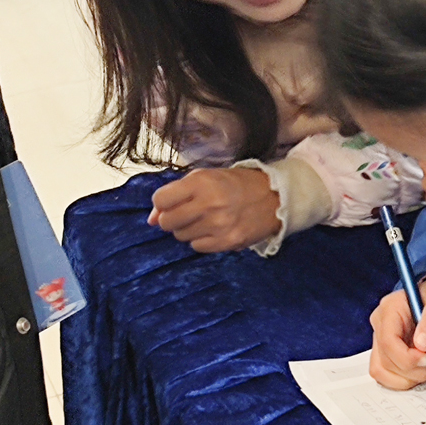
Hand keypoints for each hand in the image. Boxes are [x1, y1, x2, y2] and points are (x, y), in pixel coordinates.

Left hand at [148, 167, 282, 253]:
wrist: (275, 197)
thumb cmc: (236, 184)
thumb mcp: (206, 177)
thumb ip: (176, 193)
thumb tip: (150, 220)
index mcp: (202, 182)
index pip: (160, 200)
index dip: (162, 203)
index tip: (172, 202)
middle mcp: (209, 204)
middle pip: (167, 222)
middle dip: (172, 218)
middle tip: (188, 212)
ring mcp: (219, 225)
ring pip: (181, 236)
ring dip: (188, 229)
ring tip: (206, 219)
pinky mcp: (227, 242)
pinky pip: (197, 246)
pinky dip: (201, 239)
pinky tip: (215, 229)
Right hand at [367, 270, 425, 389]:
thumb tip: (422, 344)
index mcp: (389, 309)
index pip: (388, 341)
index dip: (406, 357)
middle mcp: (380, 325)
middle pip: (384, 359)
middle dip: (410, 370)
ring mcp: (380, 339)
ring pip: (381, 371)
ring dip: (406, 378)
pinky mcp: (386, 352)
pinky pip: (385, 374)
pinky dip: (402, 380)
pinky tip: (418, 373)